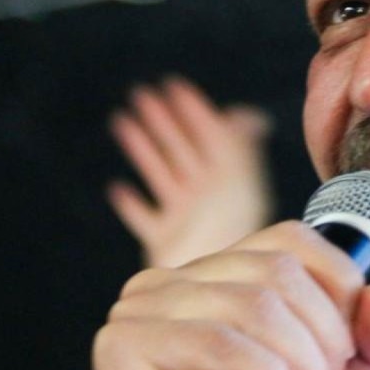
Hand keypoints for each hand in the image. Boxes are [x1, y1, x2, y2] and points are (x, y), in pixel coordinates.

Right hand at [93, 222, 369, 369]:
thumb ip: (368, 342)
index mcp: (214, 274)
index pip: (292, 239)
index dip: (338, 289)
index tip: (346, 356)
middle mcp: (169, 278)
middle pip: (279, 273)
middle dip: (320, 347)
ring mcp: (141, 309)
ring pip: (256, 307)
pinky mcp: (124, 348)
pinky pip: (221, 345)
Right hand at [107, 76, 274, 267]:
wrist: (222, 284)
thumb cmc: (232, 230)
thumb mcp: (239, 181)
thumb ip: (242, 148)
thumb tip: (251, 116)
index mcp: (226, 178)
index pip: (209, 134)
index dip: (192, 109)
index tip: (173, 85)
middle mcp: (207, 195)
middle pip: (182, 149)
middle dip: (164, 121)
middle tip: (142, 94)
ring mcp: (186, 219)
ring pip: (162, 175)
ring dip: (143, 149)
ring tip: (123, 122)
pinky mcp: (167, 244)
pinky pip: (147, 219)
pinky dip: (132, 205)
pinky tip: (118, 189)